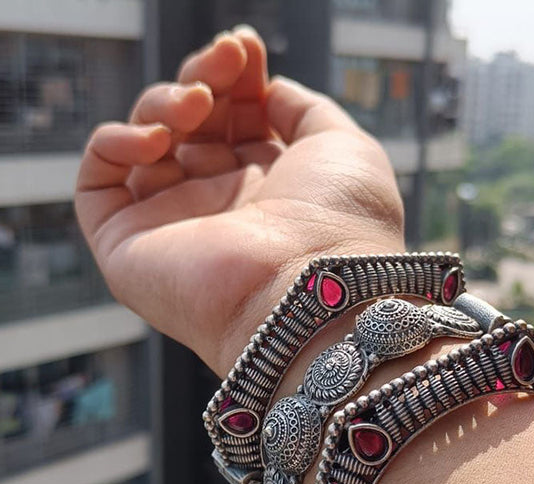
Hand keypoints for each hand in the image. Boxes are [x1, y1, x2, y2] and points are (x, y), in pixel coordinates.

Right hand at [74, 26, 404, 376]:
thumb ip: (302, 111)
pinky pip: (98, 183)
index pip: (236, 122)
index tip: (245, 48)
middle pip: (191, 127)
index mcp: (272, 190)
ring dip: (165, 104)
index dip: (236, 80)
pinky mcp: (129, 248)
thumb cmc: (340, 224)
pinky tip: (157, 140)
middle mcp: (223, 209)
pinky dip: (115, 143)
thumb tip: (266, 91)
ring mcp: (175, 227)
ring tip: (197, 103)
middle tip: (225, 62)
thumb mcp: (343, 147)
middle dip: (204, 80)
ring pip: (146, 144)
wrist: (313, 293)